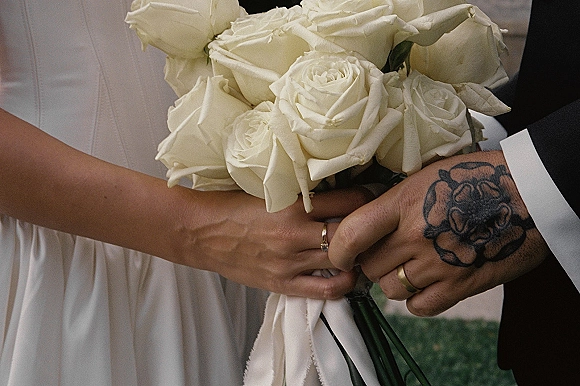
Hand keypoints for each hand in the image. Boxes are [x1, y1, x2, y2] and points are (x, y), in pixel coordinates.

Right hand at [176, 186, 374, 298]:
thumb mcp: (270, 191)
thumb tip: (335, 191)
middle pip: (351, 233)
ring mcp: (290, 262)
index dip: (368, 197)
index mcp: (293, 205)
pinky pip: (324, 291)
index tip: (374, 196)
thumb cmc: (233, 207)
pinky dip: (343, 284)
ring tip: (362, 249)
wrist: (202, 232)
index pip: (349, 200)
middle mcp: (295, 235)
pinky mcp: (282, 283)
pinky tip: (347, 274)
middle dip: (368, 228)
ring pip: (343, 262)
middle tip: (375, 225)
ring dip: (358, 256)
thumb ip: (302, 194)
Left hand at [328, 151, 549, 314]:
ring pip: (392, 289)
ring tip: (413, 264)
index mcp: (404, 202)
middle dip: (372, 262)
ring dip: (396, 280)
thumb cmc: (479, 177)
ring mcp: (440, 264)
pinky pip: (420, 307)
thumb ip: (394, 198)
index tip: (340, 254)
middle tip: (387, 252)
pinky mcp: (462, 286)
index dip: (338, 250)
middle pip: (370, 266)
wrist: (531, 193)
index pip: (352, 234)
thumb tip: (363, 215)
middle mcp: (416, 235)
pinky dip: (418, 299)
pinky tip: (428, 282)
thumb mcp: (428, 174)